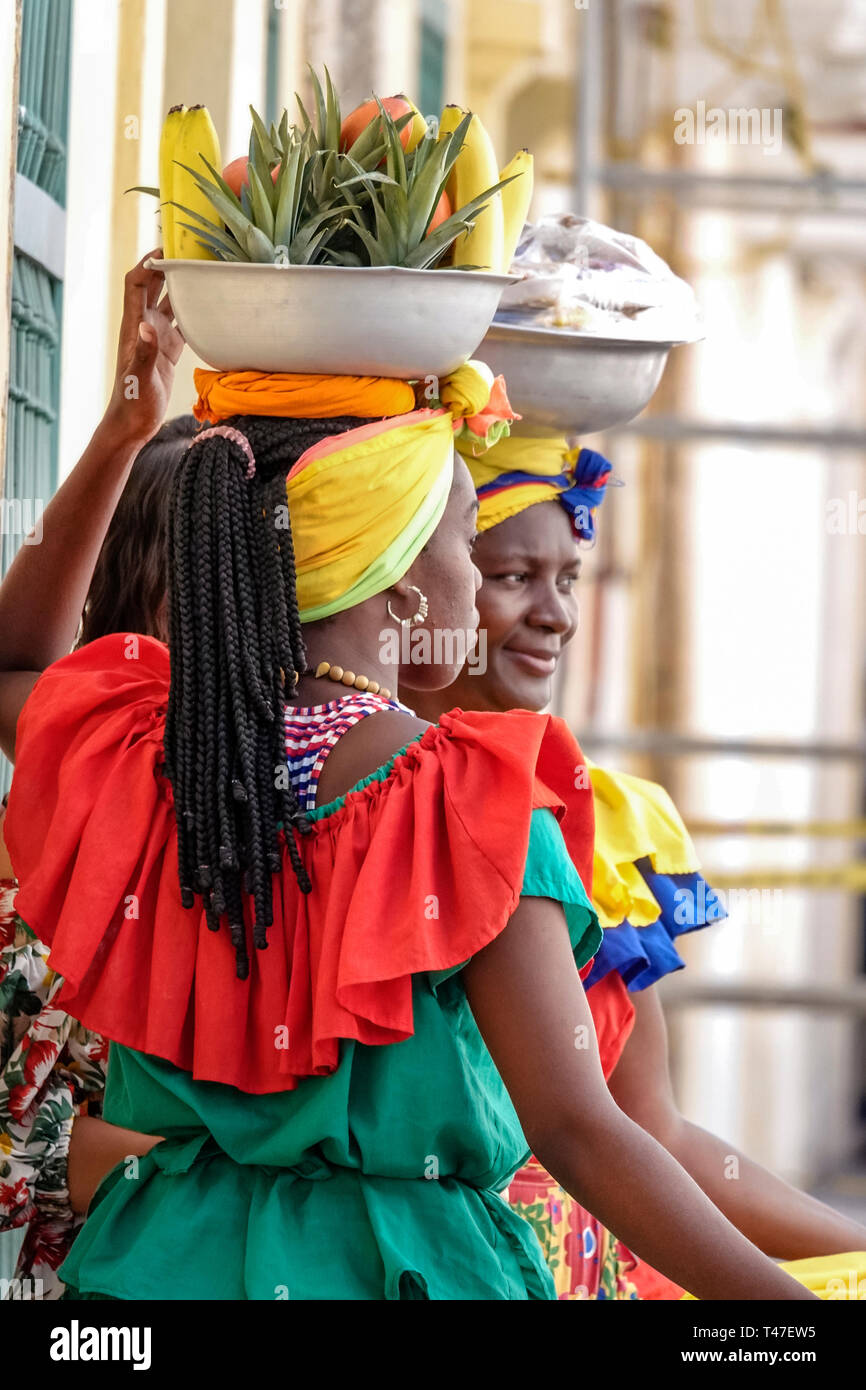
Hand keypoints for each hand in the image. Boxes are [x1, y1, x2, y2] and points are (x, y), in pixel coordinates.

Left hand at [103, 248, 185, 448]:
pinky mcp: (168, 351)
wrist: (134, 424)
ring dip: (182, 287)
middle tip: (191, 252)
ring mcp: (156, 338)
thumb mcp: (140, 379)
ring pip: (169, 302)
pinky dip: (193, 312)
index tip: (167, 248)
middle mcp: (144, 326)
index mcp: (134, 326)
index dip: (148, 263)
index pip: (136, 283)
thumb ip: (144, 352)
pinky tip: (210, 307)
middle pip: (153, 285)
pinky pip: (181, 324)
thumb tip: (147, 326)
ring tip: (203, 271)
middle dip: (167, 266)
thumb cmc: (133, 403)